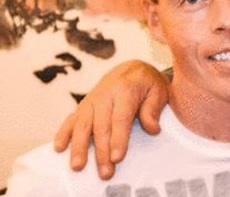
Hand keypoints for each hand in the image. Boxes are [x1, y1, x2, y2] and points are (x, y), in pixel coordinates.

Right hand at [53, 60, 168, 179]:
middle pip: (101, 126)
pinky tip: (59, 148)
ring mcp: (92, 99)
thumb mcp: (158, 90)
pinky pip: (71, 119)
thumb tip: (152, 128)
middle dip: (102, 151)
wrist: (132, 68)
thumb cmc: (147, 83)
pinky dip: (63, 133)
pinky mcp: (84, 105)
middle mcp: (105, 94)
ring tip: (78, 165)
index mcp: (126, 89)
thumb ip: (154, 109)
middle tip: (105, 171)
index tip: (117, 157)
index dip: (118, 139)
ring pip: (83, 124)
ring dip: (79, 147)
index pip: (121, 118)